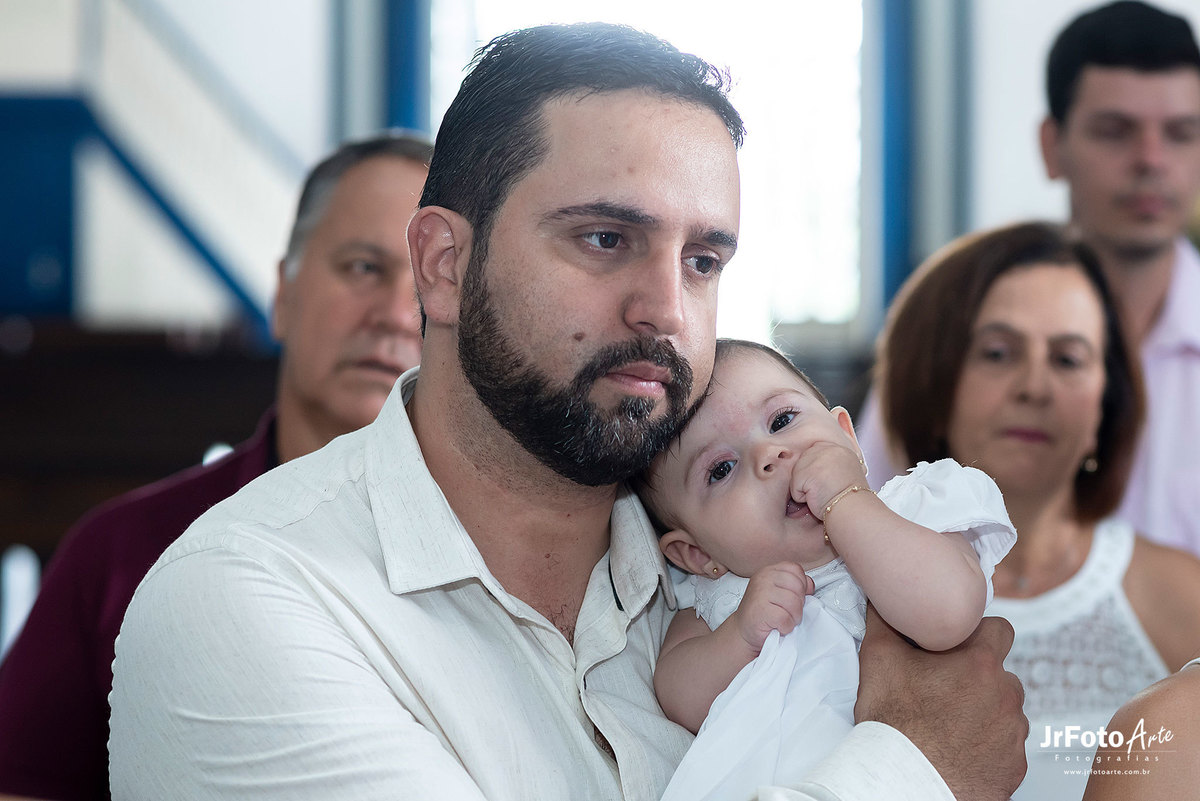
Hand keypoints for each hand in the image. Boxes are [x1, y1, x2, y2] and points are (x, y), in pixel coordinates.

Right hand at [731, 562, 813, 653]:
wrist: (743, 631)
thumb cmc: (763, 613)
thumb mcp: (779, 593)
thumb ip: (795, 585)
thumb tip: (810, 585)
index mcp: (769, 571)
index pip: (795, 569)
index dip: (801, 585)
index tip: (793, 597)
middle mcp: (763, 579)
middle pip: (797, 586)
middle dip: (799, 603)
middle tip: (788, 612)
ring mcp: (760, 593)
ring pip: (794, 603)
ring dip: (793, 617)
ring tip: (783, 620)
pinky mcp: (761, 610)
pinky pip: (786, 618)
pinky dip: (786, 627)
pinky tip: (778, 626)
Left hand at [789, 439, 868, 517]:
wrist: (853, 511)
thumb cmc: (850, 501)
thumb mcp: (845, 474)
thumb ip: (830, 466)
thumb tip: (814, 471)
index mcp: (839, 449)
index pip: (814, 454)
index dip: (817, 472)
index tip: (830, 484)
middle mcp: (826, 449)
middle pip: (803, 463)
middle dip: (810, 480)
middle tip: (828, 490)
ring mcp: (815, 458)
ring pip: (797, 476)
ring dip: (807, 490)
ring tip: (824, 494)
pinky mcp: (804, 472)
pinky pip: (794, 489)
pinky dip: (803, 499)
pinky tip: (818, 498)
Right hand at [855, 606, 1027, 800]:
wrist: (905, 780)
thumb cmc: (894, 722)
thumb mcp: (879, 659)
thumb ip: (885, 621)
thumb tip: (882, 600)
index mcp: (981, 663)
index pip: (1000, 629)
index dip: (978, 634)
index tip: (957, 648)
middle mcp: (1006, 695)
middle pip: (1002, 674)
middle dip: (979, 678)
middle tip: (945, 689)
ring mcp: (1014, 733)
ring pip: (1006, 711)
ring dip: (986, 712)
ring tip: (950, 724)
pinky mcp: (1014, 765)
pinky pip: (1007, 747)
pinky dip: (988, 746)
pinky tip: (959, 749)